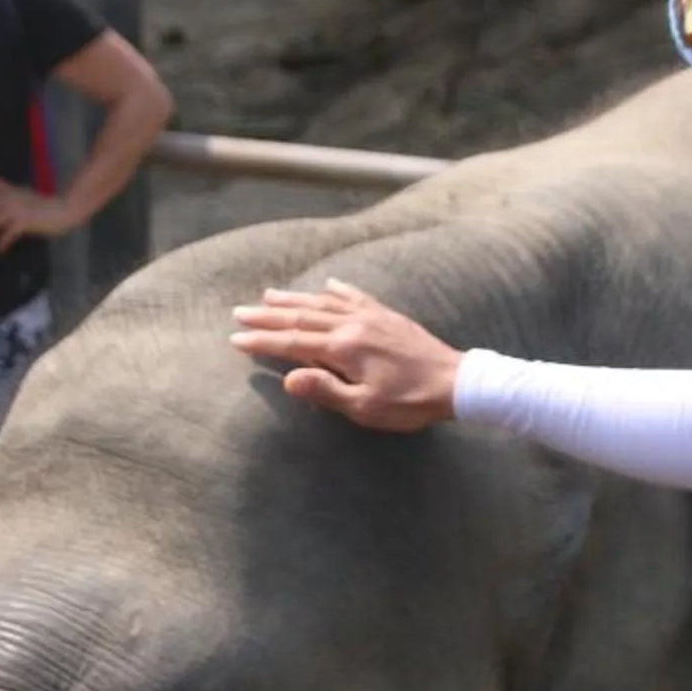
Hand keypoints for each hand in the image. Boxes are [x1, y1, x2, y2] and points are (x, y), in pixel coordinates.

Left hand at [0, 175, 71, 252]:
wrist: (65, 208)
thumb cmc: (51, 205)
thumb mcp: (29, 197)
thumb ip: (16, 199)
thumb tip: (4, 205)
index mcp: (14, 190)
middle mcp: (13, 198)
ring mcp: (18, 211)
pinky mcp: (24, 223)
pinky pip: (8, 235)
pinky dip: (1, 244)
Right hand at [228, 280, 461, 432]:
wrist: (455, 382)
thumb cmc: (409, 402)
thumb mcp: (365, 407)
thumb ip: (325, 390)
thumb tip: (288, 379)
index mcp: (343, 349)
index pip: (292, 343)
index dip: (262, 341)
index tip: (235, 338)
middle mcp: (352, 325)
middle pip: (301, 317)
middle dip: (268, 316)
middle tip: (239, 311)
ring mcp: (371, 317)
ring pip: (323, 303)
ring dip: (294, 299)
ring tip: (269, 294)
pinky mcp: (387, 316)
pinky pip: (356, 297)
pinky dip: (338, 290)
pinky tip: (328, 283)